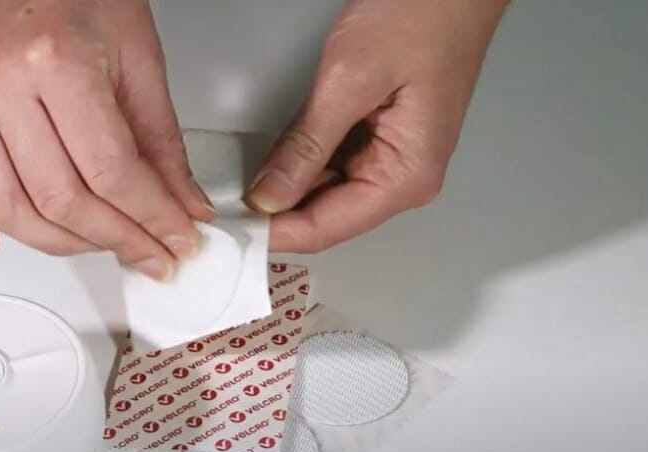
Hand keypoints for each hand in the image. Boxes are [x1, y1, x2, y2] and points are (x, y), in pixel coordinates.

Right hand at [0, 0, 214, 280]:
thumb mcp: (139, 55)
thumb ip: (162, 140)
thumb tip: (182, 205)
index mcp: (58, 60)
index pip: (111, 171)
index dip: (152, 219)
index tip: (175, 240)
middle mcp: (2, 80)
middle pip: (59, 198)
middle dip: (115, 239)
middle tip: (149, 252)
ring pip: (3, 204)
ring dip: (56, 243)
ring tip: (95, 245)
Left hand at [247, 0, 507, 251]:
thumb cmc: (422, 16)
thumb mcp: (350, 81)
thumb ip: (306, 145)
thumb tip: (270, 196)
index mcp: (406, 176)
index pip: (327, 228)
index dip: (275, 233)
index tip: (232, 229)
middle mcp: (402, 178)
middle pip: (324, 218)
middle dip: (275, 216)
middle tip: (225, 210)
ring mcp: (391, 160)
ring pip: (323, 195)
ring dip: (284, 191)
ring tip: (242, 188)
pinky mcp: (378, 140)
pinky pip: (330, 167)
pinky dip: (299, 165)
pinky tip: (272, 162)